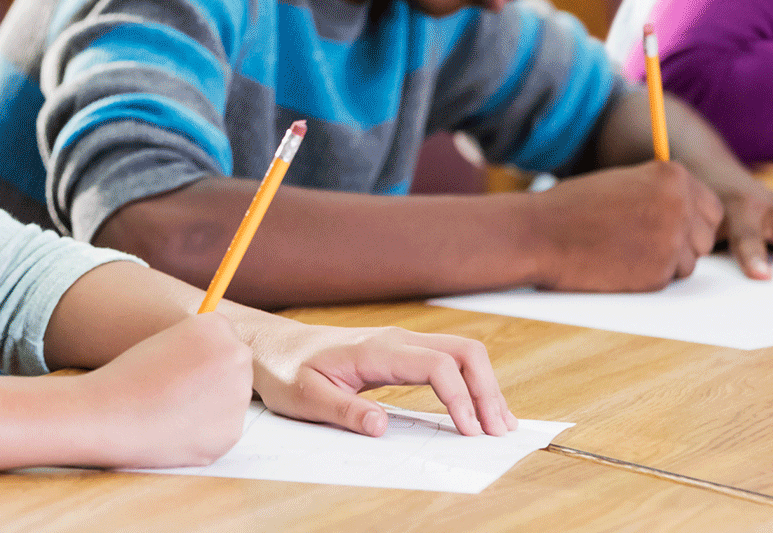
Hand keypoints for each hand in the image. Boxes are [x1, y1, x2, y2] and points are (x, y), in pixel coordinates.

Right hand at [75, 312, 251, 468]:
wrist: (107, 415)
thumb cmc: (130, 375)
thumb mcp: (167, 339)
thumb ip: (201, 346)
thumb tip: (226, 363)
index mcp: (217, 326)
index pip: (225, 336)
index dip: (202, 352)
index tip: (181, 364)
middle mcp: (236, 356)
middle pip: (237, 365)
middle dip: (216, 376)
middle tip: (179, 389)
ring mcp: (238, 396)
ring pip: (232, 398)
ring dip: (212, 404)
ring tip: (173, 409)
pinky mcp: (232, 432)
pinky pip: (225, 428)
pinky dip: (206, 431)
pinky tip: (176, 428)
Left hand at [245, 319, 515, 437]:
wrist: (273, 347)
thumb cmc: (286, 371)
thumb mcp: (305, 397)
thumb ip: (344, 411)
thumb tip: (382, 427)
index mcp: (376, 350)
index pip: (438, 365)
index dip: (460, 398)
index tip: (469, 432)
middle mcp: (396, 340)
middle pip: (463, 352)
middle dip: (488, 389)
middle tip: (499, 430)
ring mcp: (400, 344)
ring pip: (460, 353)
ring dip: (484, 385)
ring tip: (499, 423)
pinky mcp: (400, 353)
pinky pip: (447, 360)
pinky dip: (469, 382)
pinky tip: (476, 408)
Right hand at [529, 161, 722, 290]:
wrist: (539, 233)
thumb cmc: (573, 207)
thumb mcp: (624, 183)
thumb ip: (660, 192)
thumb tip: (691, 212)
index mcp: (671, 176)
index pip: (712, 207)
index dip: (691, 220)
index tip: (669, 225)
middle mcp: (679, 205)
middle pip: (705, 236)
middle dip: (683, 242)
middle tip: (645, 241)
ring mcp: (671, 240)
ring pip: (690, 261)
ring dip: (665, 261)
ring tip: (624, 249)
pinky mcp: (658, 273)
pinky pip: (668, 279)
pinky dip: (647, 276)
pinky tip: (617, 263)